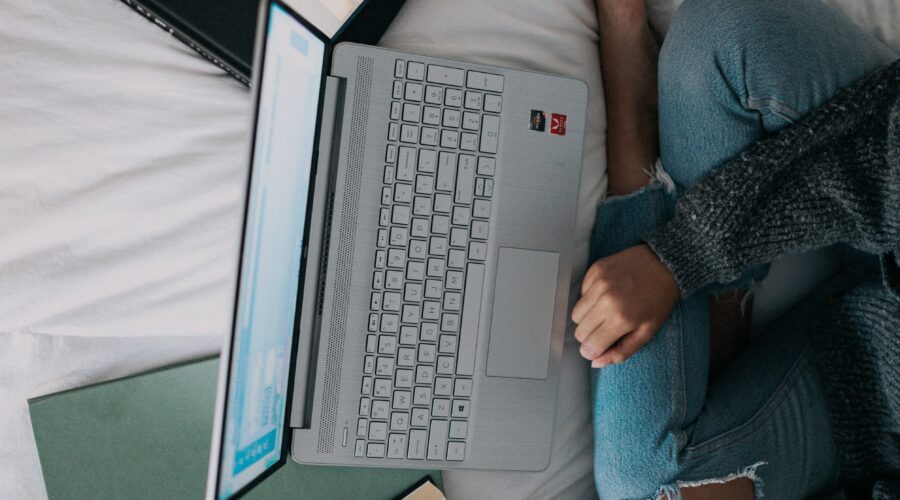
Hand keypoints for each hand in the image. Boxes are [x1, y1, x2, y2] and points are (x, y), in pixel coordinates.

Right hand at [572, 244, 678, 367]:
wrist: (665, 264)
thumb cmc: (659, 299)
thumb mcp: (648, 331)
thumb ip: (621, 351)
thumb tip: (596, 362)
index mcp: (621, 319)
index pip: (589, 346)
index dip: (593, 351)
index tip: (600, 348)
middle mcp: (606, 300)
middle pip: (579, 331)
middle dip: (590, 336)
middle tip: (606, 330)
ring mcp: (599, 283)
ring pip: (576, 314)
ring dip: (587, 318)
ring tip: (606, 313)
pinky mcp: (595, 270)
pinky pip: (581, 294)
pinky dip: (589, 299)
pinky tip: (607, 295)